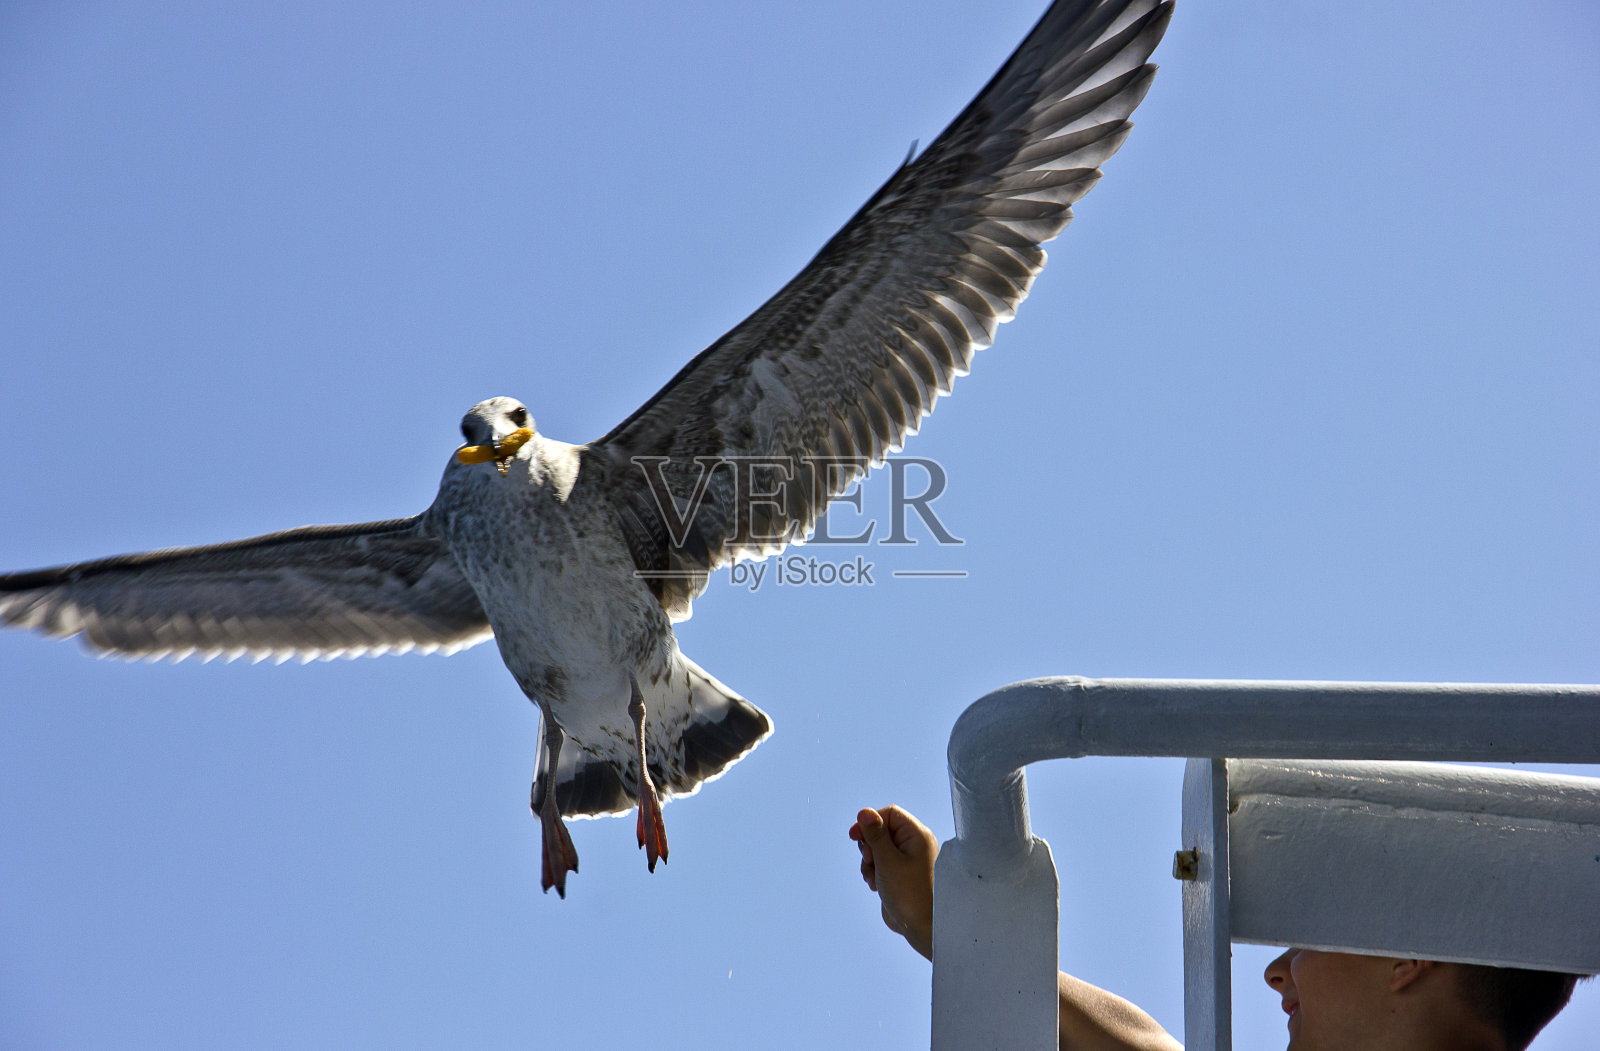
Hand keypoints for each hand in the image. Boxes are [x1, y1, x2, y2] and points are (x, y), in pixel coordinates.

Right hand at [849, 805, 937, 959]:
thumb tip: (865, 812)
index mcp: (917, 835)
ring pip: (878, 848)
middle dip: (869, 845)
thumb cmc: (910, 894)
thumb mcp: (887, 861)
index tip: (855, 836)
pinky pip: (881, 863)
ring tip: (873, 877)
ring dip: (869, 861)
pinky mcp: (900, 873)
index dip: (870, 821)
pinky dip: (873, 871)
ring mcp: (907, 859)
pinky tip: (875, 885)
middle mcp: (914, 844)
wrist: (922, 927)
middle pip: (881, 830)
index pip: (890, 814)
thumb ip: (875, 835)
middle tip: (869, 859)